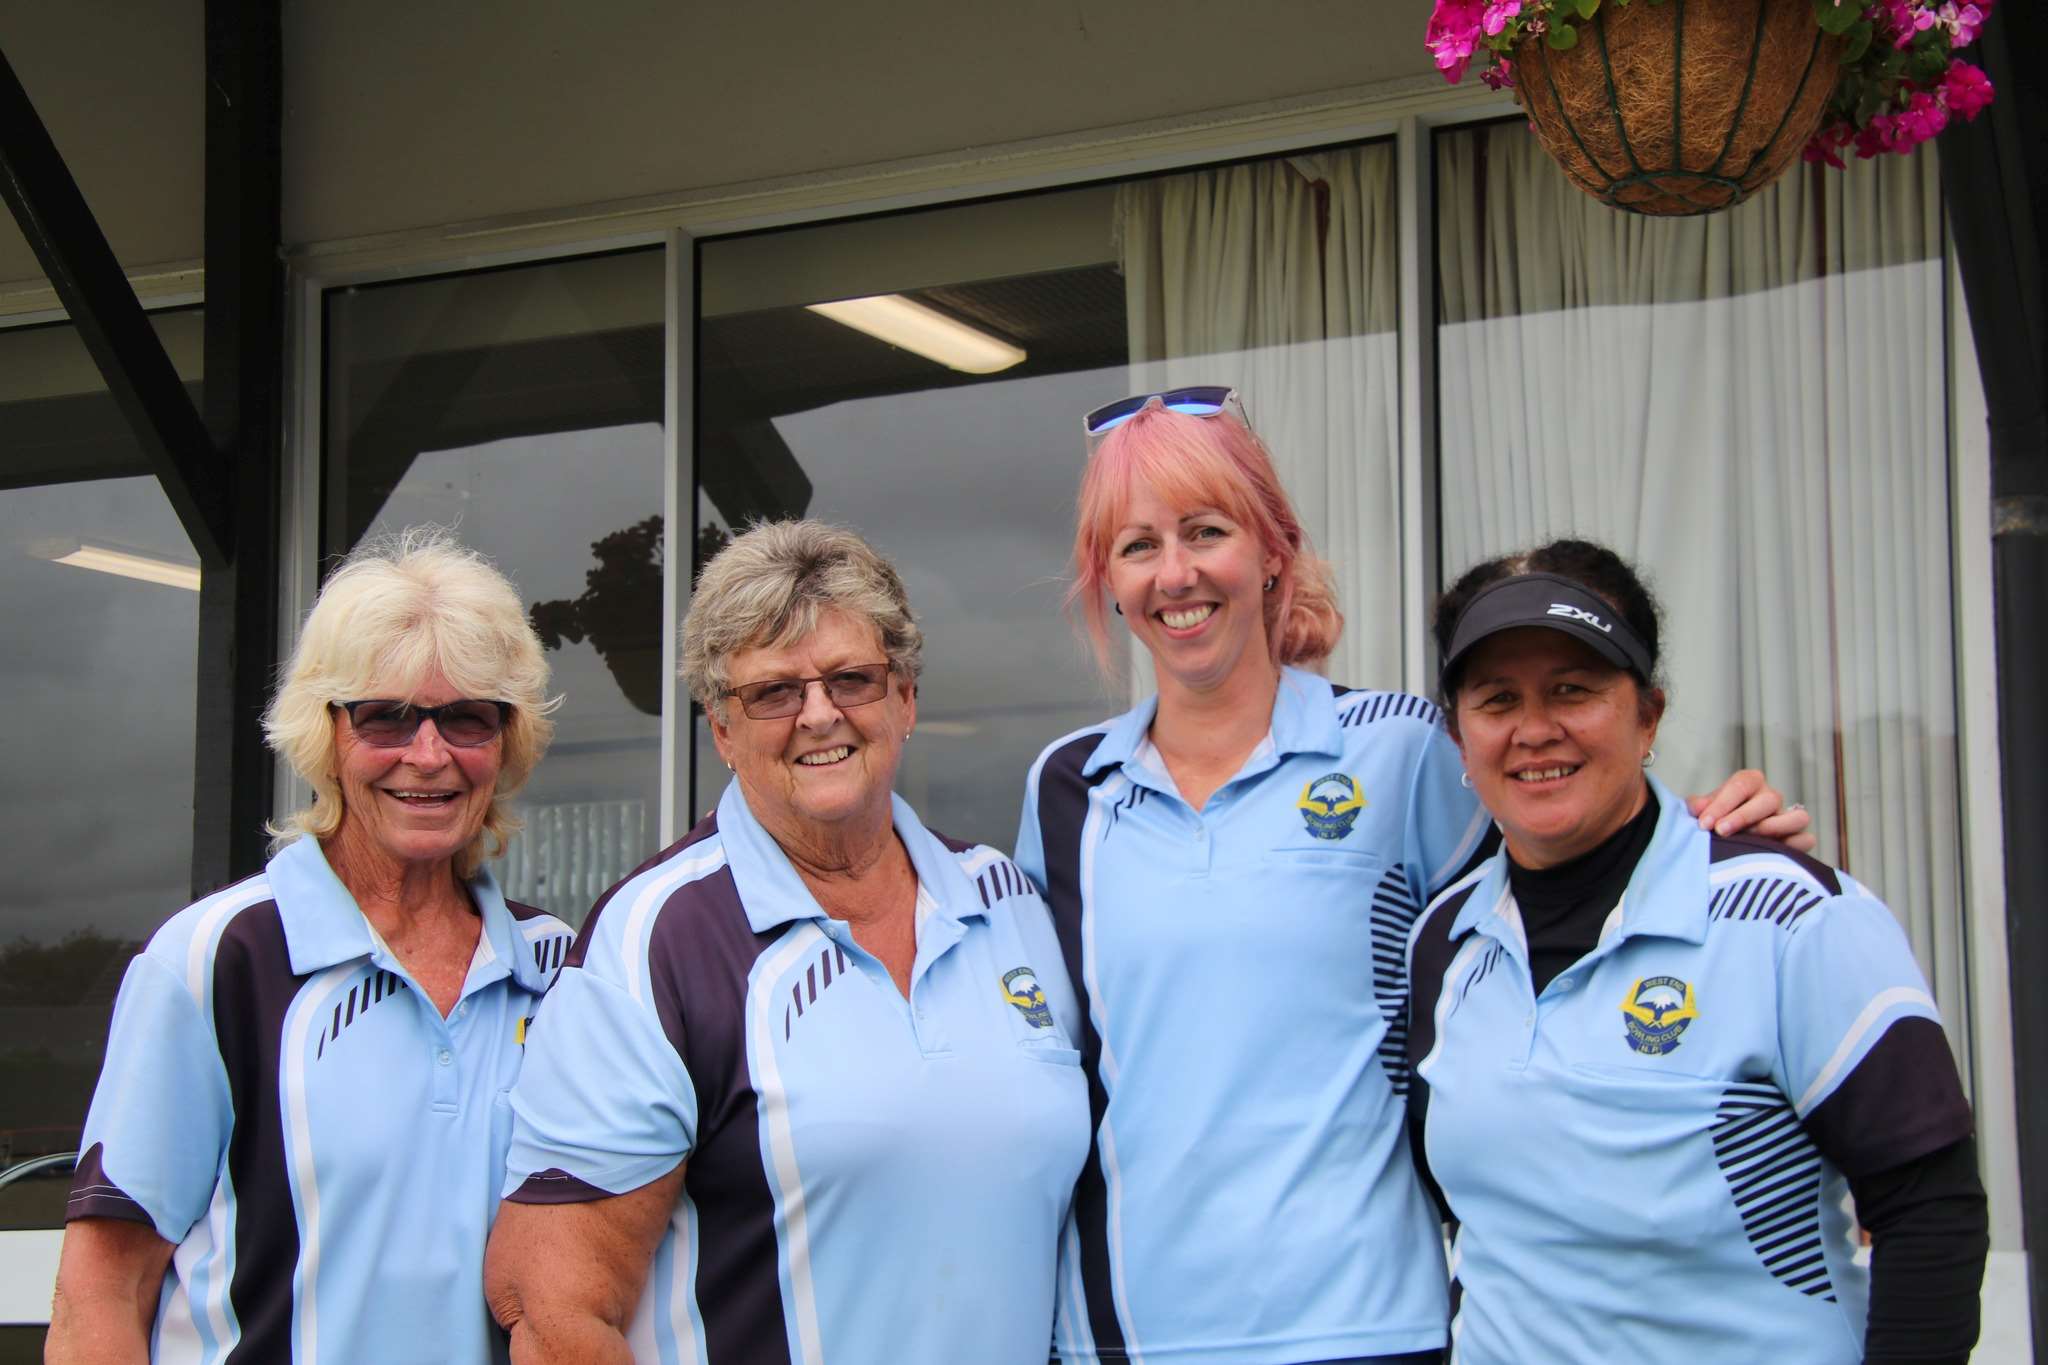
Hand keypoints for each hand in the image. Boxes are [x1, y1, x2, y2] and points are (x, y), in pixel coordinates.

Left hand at [1685, 769, 1818, 853]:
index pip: (1741, 784)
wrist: (1725, 836)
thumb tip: (1695, 808)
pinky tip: (1771, 855)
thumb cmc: (1713, 819)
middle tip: (1720, 832)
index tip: (1704, 823)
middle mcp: (1771, 797)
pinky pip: (1806, 840)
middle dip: (1743, 816)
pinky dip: (1794, 847)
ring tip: (1748, 843)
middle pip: (1769, 799)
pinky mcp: (1798, 839)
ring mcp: (1788, 818)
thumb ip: (1698, 807)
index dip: (1722, 804)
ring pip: (1798, 817)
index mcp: (1749, 783)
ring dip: (1774, 829)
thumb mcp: (1703, 810)